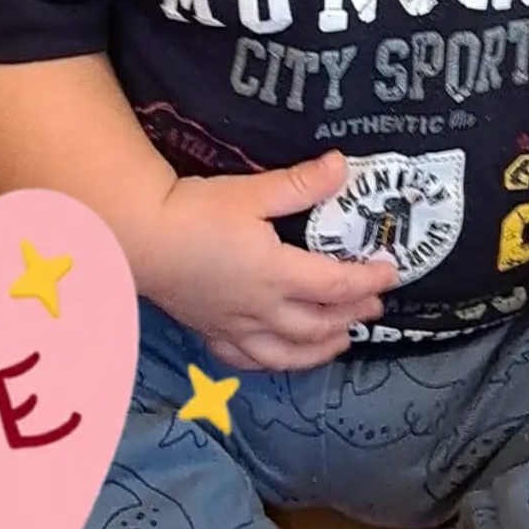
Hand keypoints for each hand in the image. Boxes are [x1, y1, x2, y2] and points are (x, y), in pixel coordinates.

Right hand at [147, 150, 398, 370]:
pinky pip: (246, 359)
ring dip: (320, 349)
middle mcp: (261, 309)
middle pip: (318, 323)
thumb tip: (342, 166)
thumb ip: (300, 184)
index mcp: (277, 274)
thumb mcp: (252, 192)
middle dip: (351, 316)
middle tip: (374, 308)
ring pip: (286, 353)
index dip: (367, 280)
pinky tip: (278, 356)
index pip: (336, 284)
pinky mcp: (209, 330)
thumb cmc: (195, 211)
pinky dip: (271, 362)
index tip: (390, 272)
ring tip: (342, 341)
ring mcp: (234, 325)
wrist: (138, 236)